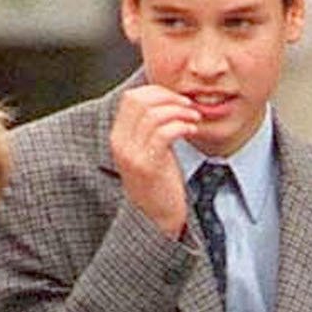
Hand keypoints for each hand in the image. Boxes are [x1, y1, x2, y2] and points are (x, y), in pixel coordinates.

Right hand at [109, 83, 205, 236]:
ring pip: (154, 114)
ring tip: (193, 119)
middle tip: (189, 106)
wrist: (155, 218)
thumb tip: (167, 99)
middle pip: (140, 101)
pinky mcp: (148, 166)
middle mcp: (120, 144)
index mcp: (118, 137)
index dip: (158, 92)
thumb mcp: (148, 150)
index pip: (132, 97)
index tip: (178, 100)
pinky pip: (164, 132)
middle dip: (170, 98)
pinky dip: (182, 126)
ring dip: (180, 112)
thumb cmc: (158, 183)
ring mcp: (132, 155)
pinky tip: (192, 131)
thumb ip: (149, 127)